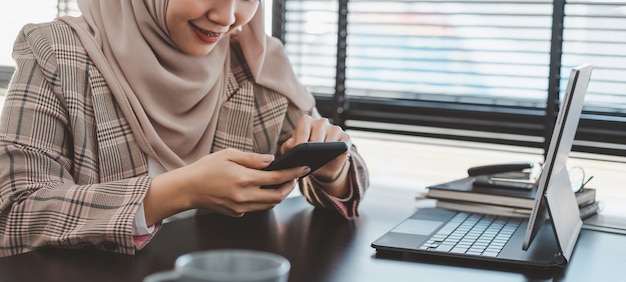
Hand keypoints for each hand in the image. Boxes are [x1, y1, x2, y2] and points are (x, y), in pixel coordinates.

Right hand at [144, 149, 309, 224]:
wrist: (187, 189)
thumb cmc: (205, 168)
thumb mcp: (228, 154)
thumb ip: (251, 158)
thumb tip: (271, 161)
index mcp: (244, 179)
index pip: (277, 178)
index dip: (293, 173)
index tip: (304, 168)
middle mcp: (244, 196)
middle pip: (277, 196)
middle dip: (289, 187)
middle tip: (294, 177)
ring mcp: (240, 207)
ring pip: (269, 205)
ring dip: (279, 195)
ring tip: (282, 183)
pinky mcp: (236, 213)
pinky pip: (256, 208)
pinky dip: (264, 200)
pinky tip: (263, 190)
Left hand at [280, 115, 350, 196]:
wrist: (322, 167)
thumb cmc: (305, 157)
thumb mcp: (292, 153)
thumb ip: (288, 147)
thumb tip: (293, 147)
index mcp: (306, 122)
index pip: (303, 128)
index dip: (300, 140)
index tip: (298, 151)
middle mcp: (321, 122)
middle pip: (318, 132)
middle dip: (312, 146)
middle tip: (309, 157)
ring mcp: (335, 129)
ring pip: (330, 138)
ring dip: (325, 149)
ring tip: (319, 158)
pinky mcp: (346, 137)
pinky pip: (343, 144)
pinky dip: (338, 151)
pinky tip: (332, 157)